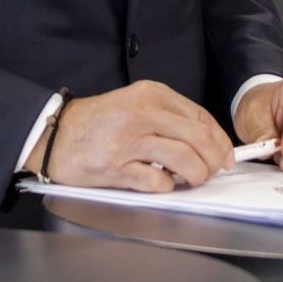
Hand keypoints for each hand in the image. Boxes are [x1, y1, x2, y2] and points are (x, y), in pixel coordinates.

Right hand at [30, 81, 235, 192]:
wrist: (56, 134)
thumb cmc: (99, 122)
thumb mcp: (136, 103)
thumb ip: (169, 117)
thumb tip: (207, 141)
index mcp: (151, 94)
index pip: (200, 116)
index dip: (220, 139)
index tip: (226, 155)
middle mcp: (142, 113)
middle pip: (198, 137)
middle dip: (214, 160)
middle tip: (214, 172)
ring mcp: (128, 140)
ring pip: (183, 159)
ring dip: (196, 175)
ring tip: (193, 180)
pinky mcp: (115, 167)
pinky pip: (156, 181)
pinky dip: (168, 187)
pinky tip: (163, 184)